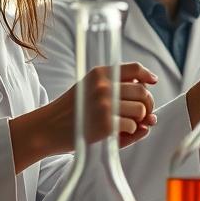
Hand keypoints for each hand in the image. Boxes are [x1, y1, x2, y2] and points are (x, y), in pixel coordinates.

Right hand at [10, 63, 158, 171]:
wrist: (47, 128)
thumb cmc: (70, 112)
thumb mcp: (88, 89)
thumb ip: (116, 91)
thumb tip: (149, 111)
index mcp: (99, 73)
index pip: (134, 68)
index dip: (147, 75)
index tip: (152, 82)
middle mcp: (103, 86)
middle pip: (143, 91)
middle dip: (148, 104)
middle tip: (143, 114)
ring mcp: (105, 105)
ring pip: (141, 109)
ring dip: (140, 119)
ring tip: (130, 123)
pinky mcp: (106, 124)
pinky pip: (133, 126)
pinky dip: (132, 131)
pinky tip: (120, 132)